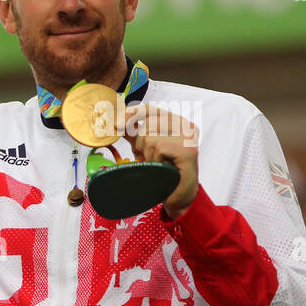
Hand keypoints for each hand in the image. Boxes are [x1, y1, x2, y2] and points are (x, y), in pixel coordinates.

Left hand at [126, 104, 199, 219]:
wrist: (178, 195)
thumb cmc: (163, 171)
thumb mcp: (146, 149)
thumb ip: (135, 135)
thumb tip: (117, 124)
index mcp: (175, 122)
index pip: (150, 110)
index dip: (131, 114)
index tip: (117, 124)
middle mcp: (184, 126)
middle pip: (147, 124)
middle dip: (141, 143)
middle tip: (151, 156)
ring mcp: (188, 136)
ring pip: (150, 137)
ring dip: (148, 154)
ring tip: (160, 162)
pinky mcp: (187, 148)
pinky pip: (158, 148)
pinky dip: (156, 159)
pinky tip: (165, 166)